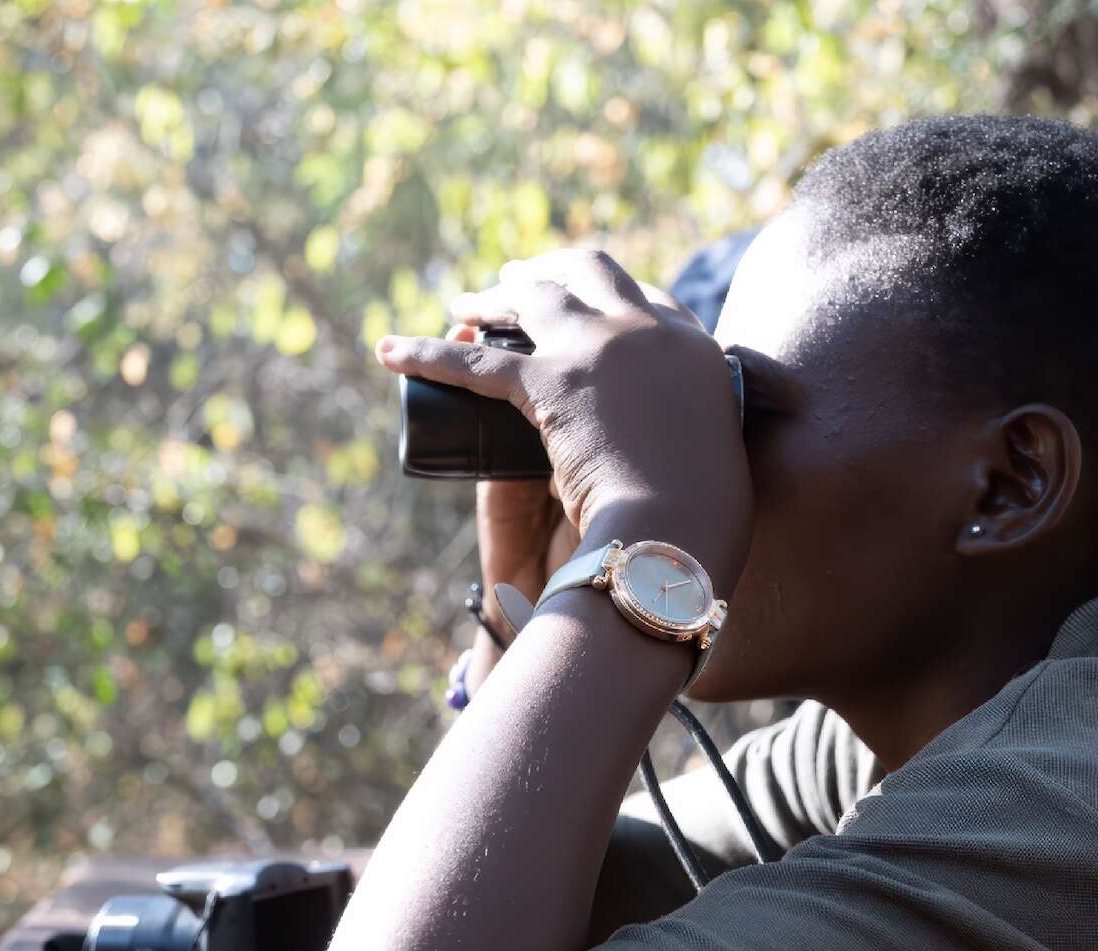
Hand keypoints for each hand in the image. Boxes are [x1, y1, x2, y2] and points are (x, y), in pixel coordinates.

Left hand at [377, 249, 751, 598]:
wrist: (678, 534)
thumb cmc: (699, 519)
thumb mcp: (708, 454)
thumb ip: (690, 435)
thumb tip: (671, 448)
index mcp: (694, 347)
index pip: (650, 297)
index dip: (610, 294)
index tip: (586, 298)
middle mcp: (648, 331)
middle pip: (589, 272)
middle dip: (550, 269)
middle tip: (519, 279)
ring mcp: (598, 348)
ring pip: (531, 299)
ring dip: (491, 296)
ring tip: (464, 304)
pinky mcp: (551, 382)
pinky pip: (473, 362)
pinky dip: (425, 354)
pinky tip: (389, 351)